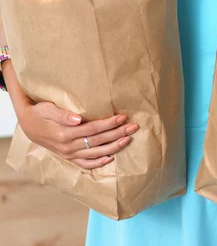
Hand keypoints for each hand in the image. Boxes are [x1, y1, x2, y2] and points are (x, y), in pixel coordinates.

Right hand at [19, 101, 138, 169]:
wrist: (28, 124)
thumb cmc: (40, 112)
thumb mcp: (48, 109)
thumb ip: (63, 115)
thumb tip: (79, 119)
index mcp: (64, 134)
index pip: (92, 129)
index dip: (108, 123)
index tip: (122, 117)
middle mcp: (68, 146)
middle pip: (98, 141)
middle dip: (117, 134)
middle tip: (133, 127)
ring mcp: (68, 154)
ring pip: (95, 153)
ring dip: (113, 147)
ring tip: (128, 140)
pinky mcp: (68, 157)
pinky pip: (85, 163)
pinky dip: (98, 163)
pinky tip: (110, 158)